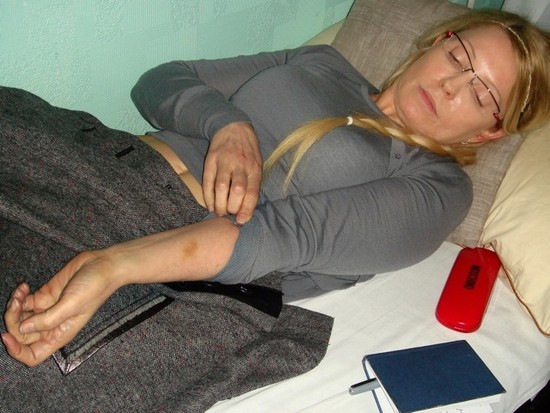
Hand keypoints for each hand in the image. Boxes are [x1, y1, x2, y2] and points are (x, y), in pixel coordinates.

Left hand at [2, 251, 117, 366]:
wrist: (103, 265)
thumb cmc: (94, 288)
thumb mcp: (72, 305)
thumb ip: (47, 320)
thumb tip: (22, 329)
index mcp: (59, 334)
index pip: (33, 355)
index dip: (16, 351)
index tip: (6, 335)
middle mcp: (52, 325)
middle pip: (22, 335)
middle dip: (14, 321)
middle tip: (17, 303)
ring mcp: (47, 310)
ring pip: (20, 318)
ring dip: (14, 306)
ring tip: (21, 292)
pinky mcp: (45, 295)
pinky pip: (24, 301)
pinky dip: (19, 295)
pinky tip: (24, 286)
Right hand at [203, 122, 261, 223]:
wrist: (233, 126)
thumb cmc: (248, 151)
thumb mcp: (257, 164)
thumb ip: (254, 184)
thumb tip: (247, 208)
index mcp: (254, 168)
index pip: (252, 192)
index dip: (247, 208)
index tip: (242, 220)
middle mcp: (240, 165)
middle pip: (237, 191)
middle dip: (232, 207)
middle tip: (230, 214)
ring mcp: (224, 162)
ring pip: (221, 188)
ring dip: (219, 204)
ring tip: (219, 212)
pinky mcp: (211, 160)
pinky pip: (208, 181)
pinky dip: (208, 196)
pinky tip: (210, 204)